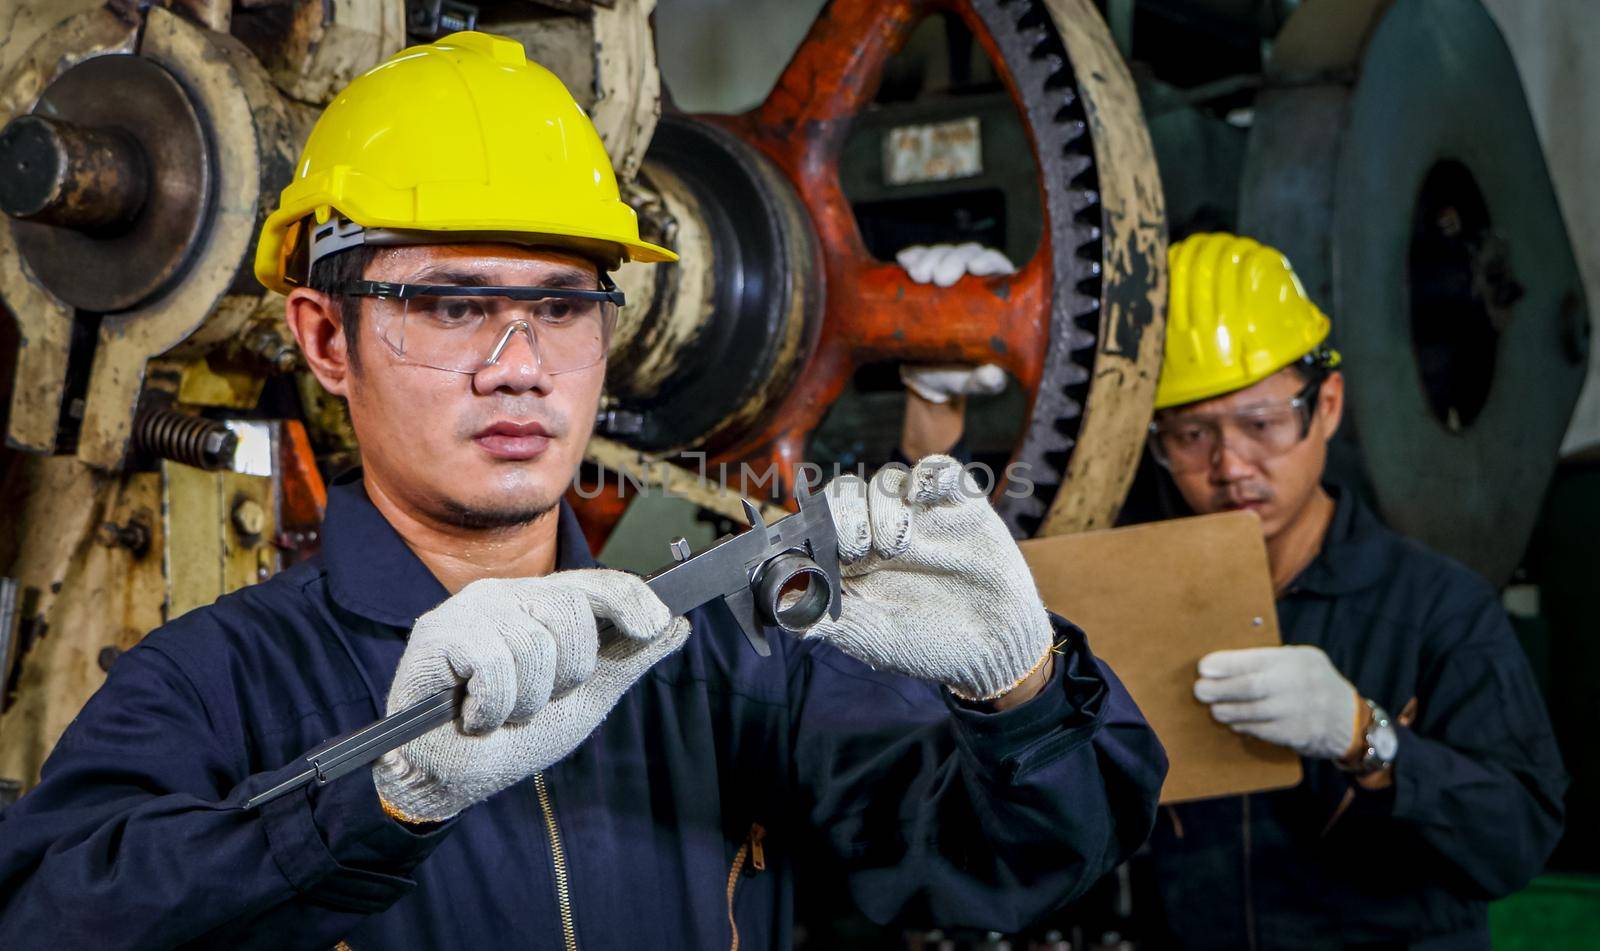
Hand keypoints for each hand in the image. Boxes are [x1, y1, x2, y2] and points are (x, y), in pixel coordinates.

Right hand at [374, 570, 688, 821]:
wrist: (452, 777)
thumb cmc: (515, 733)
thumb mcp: (584, 699)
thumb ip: (627, 660)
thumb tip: (679, 625)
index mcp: (542, 604)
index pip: (596, 583)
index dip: (630, 599)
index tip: (654, 623)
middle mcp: (508, 595)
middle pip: (572, 613)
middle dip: (566, 675)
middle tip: (535, 701)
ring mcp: (471, 609)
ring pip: (534, 645)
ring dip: (524, 701)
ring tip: (498, 711)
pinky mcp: (437, 633)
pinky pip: (494, 662)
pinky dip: (492, 706)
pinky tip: (473, 714)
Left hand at [808, 455, 1053, 701]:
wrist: (993, 651)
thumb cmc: (926, 645)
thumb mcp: (870, 638)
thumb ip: (825, 619)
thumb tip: (779, 610)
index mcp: (849, 557)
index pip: (817, 519)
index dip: (812, 527)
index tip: (823, 553)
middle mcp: (879, 529)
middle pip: (846, 492)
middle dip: (844, 515)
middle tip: (859, 550)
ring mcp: (919, 514)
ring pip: (886, 479)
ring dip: (883, 507)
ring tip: (898, 546)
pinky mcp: (960, 505)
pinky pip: (940, 469)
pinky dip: (930, 473)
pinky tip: (925, 494)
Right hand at [895, 243, 1014, 405]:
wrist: (927, 377)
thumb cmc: (961, 376)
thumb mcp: (975, 381)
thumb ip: (987, 381)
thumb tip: (992, 374)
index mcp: (997, 298)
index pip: (998, 267)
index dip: (987, 260)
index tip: (974, 268)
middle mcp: (975, 282)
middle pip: (968, 255)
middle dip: (951, 259)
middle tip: (937, 278)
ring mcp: (948, 278)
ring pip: (942, 254)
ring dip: (929, 258)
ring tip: (917, 275)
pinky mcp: (922, 280)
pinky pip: (918, 260)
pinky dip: (912, 256)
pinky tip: (904, 260)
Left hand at [1194, 646, 1359, 759]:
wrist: (1349, 719)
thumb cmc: (1312, 684)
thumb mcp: (1300, 661)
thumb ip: (1269, 661)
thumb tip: (1222, 665)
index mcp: (1298, 659)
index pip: (1256, 659)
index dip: (1226, 664)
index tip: (1203, 667)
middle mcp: (1301, 683)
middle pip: (1252, 686)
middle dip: (1221, 689)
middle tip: (1200, 691)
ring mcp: (1302, 711)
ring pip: (1255, 711)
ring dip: (1229, 710)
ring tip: (1214, 709)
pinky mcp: (1300, 734)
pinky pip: (1264, 731)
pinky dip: (1245, 726)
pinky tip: (1234, 723)